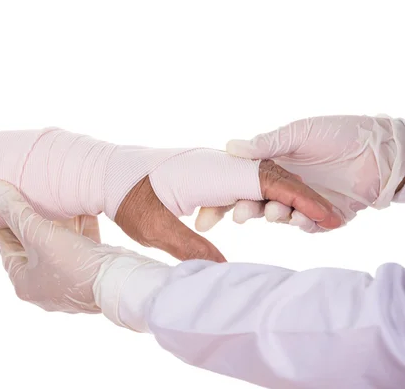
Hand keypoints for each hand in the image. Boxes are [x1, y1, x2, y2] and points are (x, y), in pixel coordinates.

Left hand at [0, 180, 151, 313]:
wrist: (119, 283)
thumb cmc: (72, 264)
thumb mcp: (38, 234)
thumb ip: (15, 210)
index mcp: (24, 284)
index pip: (6, 247)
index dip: (3, 221)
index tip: (4, 200)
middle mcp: (44, 286)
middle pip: (32, 245)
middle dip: (33, 219)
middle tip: (29, 193)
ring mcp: (69, 281)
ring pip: (57, 245)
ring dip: (57, 222)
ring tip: (55, 197)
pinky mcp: (90, 273)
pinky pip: (79, 246)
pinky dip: (78, 228)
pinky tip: (80, 208)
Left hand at [115, 157, 340, 261]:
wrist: (105, 172)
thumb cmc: (125, 196)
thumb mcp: (154, 228)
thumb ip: (190, 248)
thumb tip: (223, 273)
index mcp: (208, 171)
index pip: (267, 181)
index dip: (301, 199)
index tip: (328, 217)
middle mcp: (215, 162)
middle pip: (271, 176)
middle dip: (301, 198)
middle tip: (329, 221)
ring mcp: (212, 164)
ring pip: (257, 177)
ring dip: (280, 197)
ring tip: (304, 219)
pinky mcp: (205, 170)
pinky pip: (240, 180)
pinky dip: (259, 196)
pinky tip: (262, 213)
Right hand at [196, 115, 404, 232]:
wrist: (382, 149)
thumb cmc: (341, 134)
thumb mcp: (300, 133)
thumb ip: (266, 143)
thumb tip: (229, 147)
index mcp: (271, 165)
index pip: (240, 184)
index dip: (221, 198)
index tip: (204, 212)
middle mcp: (282, 186)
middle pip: (253, 204)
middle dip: (244, 210)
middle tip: (238, 214)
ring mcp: (301, 203)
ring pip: (277, 216)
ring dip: (273, 215)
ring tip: (274, 212)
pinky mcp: (322, 216)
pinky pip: (305, 225)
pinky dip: (301, 223)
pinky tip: (302, 217)